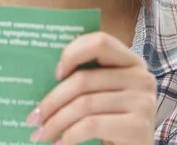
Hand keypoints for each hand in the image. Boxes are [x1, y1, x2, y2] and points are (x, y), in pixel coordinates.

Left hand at [26, 32, 155, 144]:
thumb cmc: (111, 122)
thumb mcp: (101, 94)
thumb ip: (84, 80)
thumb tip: (39, 75)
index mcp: (130, 62)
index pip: (100, 42)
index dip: (73, 53)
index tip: (55, 73)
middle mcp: (142, 78)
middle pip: (83, 80)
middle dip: (52, 101)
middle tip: (33, 118)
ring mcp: (143, 102)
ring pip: (84, 104)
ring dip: (55, 122)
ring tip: (40, 133)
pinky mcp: (139, 127)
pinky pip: (91, 125)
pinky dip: (69, 135)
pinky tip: (58, 143)